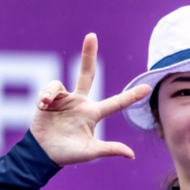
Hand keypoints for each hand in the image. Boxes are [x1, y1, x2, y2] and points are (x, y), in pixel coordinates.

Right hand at [30, 33, 152, 166]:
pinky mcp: (49, 99)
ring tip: (45, 106)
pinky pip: (49, 89)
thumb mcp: (91, 152)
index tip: (147, 87)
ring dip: (51, 93)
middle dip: (88, 54)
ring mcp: (64, 99)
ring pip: (59, 83)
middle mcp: (80, 102)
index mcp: (93, 113)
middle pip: (87, 73)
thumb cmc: (68, 154)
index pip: (117, 102)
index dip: (131, 96)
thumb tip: (132, 155)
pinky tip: (42, 107)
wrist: (42, 154)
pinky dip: (44, 95)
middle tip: (91, 35)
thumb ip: (110, 149)